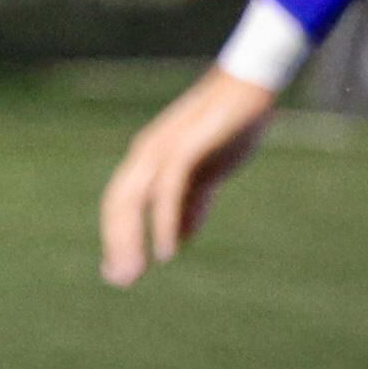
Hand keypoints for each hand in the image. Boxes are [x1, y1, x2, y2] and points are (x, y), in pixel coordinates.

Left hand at [98, 67, 281, 286]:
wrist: (252, 88)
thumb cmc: (229, 128)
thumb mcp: (207, 173)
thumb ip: (192, 203)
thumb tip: (179, 238)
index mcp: (149, 159)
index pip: (121, 202)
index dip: (117, 236)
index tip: (118, 270)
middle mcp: (148, 153)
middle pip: (119, 203)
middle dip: (116, 242)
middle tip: (119, 280)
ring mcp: (165, 148)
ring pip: (134, 198)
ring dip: (131, 238)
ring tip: (133, 272)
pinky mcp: (187, 146)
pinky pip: (168, 189)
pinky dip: (165, 221)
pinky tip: (167, 249)